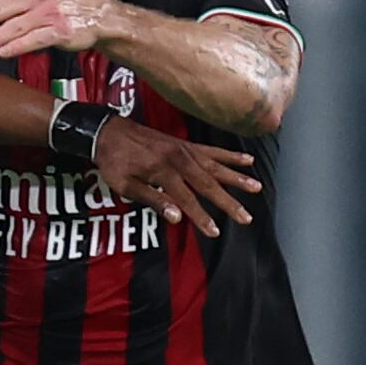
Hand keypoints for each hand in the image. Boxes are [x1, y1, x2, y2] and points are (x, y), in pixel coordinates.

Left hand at [93, 118, 258, 238]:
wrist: (109, 132)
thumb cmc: (113, 163)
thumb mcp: (124, 185)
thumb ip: (152, 199)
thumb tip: (177, 217)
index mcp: (163, 172)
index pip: (187, 200)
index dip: (202, 217)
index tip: (215, 232)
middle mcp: (179, 160)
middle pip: (209, 185)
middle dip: (229, 203)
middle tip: (246, 217)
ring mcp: (185, 150)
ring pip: (217, 166)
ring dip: (237, 178)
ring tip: (256, 188)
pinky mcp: (186, 144)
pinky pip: (213, 150)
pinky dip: (230, 156)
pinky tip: (248, 161)